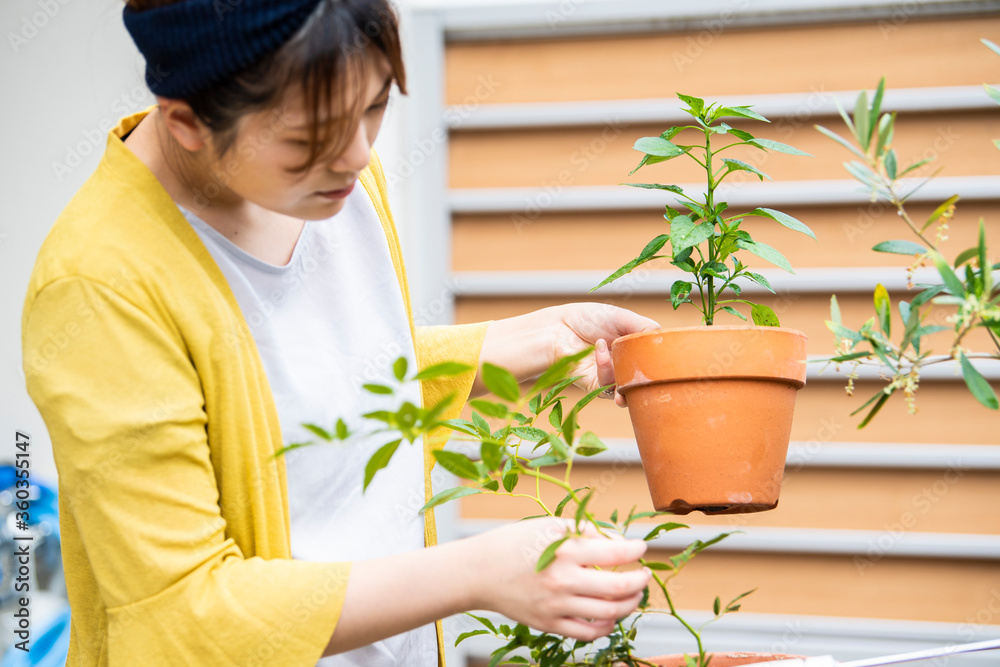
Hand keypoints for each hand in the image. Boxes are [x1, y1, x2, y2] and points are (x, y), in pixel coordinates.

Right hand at [470, 518, 651, 641]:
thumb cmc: (515, 543)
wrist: (479, 572)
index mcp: (564, 551)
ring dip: (630, 604)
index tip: (641, 547)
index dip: (635, 550)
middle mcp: (563, 581)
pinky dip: (607, 625)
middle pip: (619, 588)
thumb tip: (619, 542)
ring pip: (609, 613)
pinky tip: (610, 613)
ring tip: (634, 594)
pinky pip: (588, 633)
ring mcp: (557, 606)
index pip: (615, 554)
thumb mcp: (549, 526)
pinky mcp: (549, 625)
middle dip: (640, 581)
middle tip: (645, 574)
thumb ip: (585, 532)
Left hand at [552, 303, 659, 406]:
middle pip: (648, 380)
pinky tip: (599, 349)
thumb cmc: (588, 319)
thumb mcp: (623, 317)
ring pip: (631, 389)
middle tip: (649, 367)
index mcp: (636, 350)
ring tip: (616, 352)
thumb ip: (646, 328)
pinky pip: (609, 387)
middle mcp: (628, 366)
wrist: (558, 328)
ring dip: (627, 374)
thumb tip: (664, 340)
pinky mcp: (598, 387)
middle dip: (649, 377)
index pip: (658, 361)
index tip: (669, 358)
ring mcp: (614, 378)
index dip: (663, 361)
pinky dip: (606, 368)